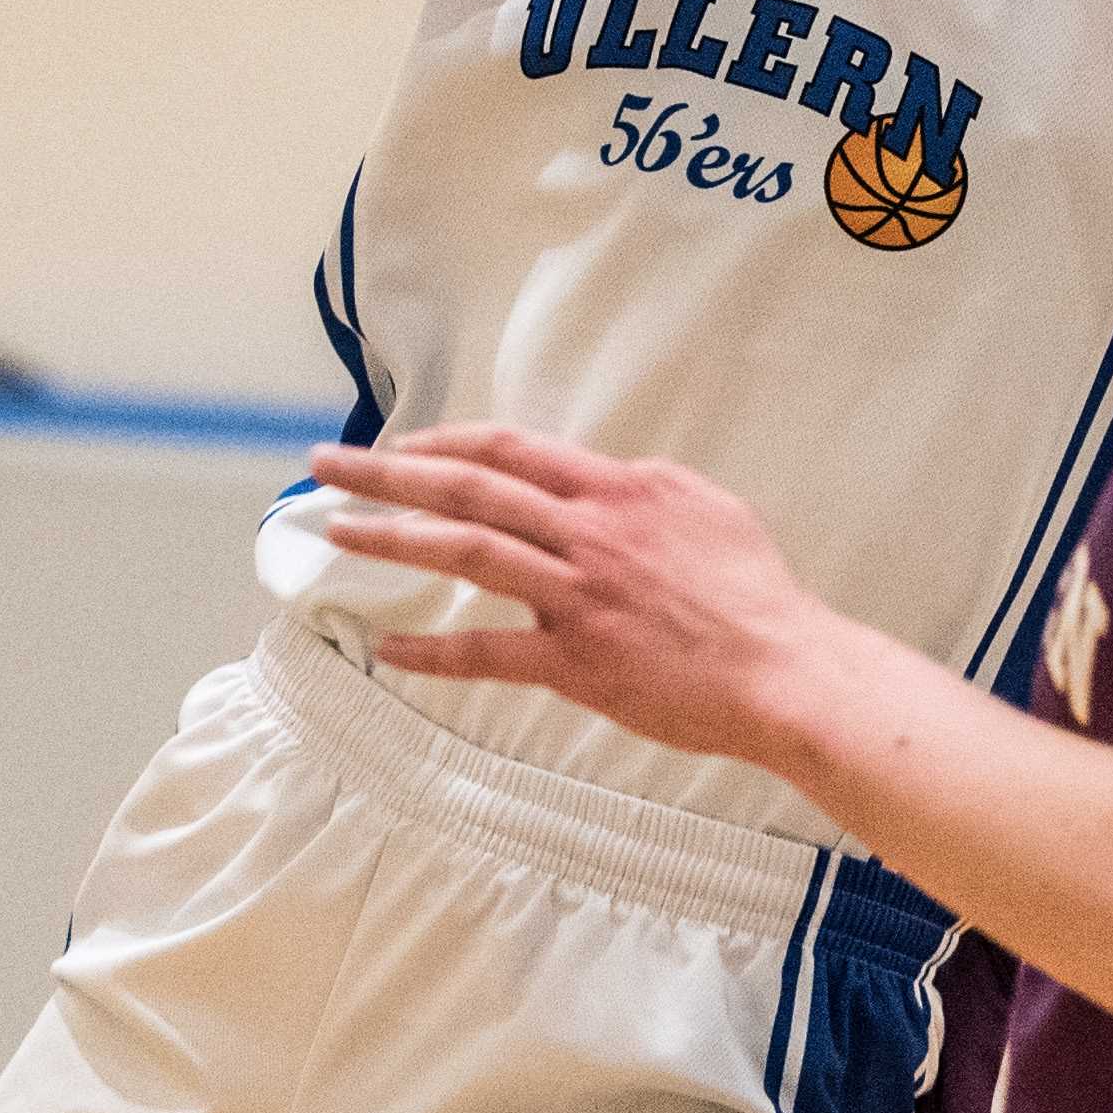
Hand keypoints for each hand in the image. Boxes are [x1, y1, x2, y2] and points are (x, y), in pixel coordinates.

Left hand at [302, 425, 838, 762]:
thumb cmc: (755, 594)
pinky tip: (388, 647)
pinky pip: (490, 652)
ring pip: (468, 551)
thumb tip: (602, 484)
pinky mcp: (577, 661)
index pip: (512, 451)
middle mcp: (589, 532)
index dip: (445, 443)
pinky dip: (433, 651)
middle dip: (387, 472)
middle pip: (470, 487)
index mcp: (619, 490)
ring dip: (392, 537)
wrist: (785, 668)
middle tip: (327, 465)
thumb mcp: (706, 510)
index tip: (398, 446)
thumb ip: (642, 494)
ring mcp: (578, 596)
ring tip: (337, 530)